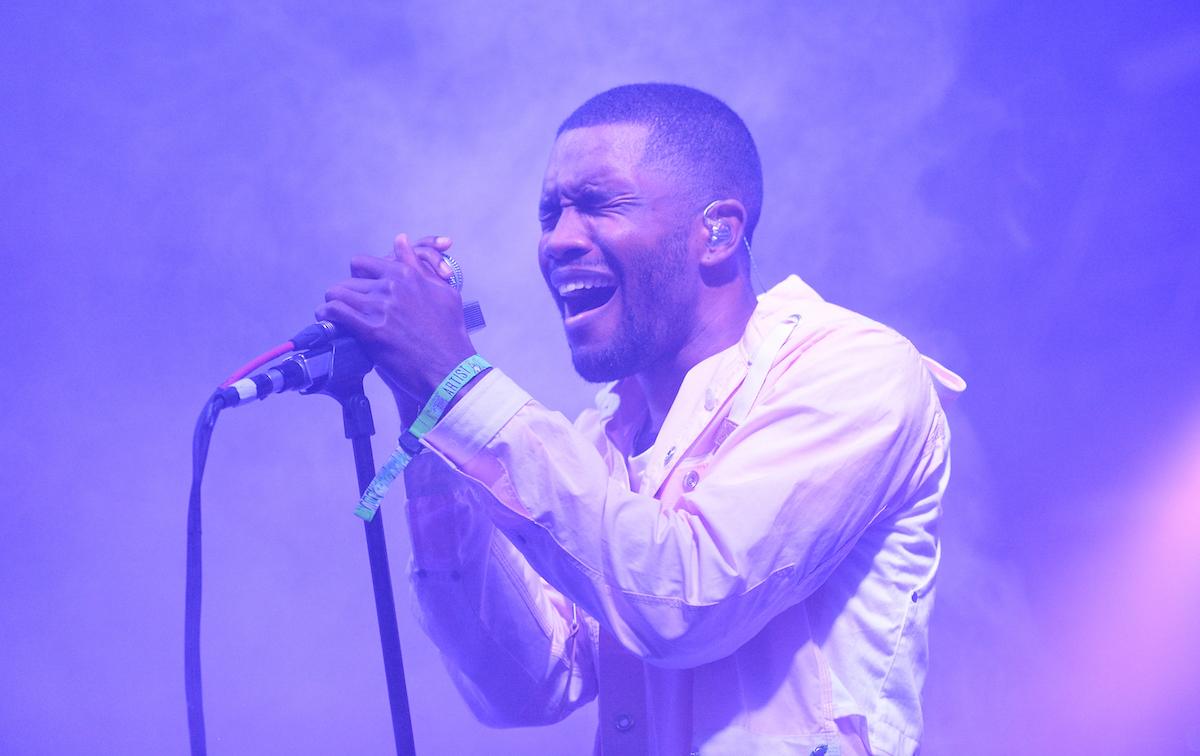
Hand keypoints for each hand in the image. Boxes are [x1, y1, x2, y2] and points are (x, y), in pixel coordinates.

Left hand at [316, 234, 474, 405]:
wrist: (450, 368)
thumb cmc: (450, 332)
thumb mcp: (443, 291)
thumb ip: (417, 264)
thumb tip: (400, 240)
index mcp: (407, 275)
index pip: (364, 263)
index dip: (358, 278)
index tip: (358, 290)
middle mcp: (392, 286)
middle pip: (349, 280)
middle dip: (345, 293)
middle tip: (346, 307)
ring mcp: (381, 308)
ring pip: (337, 293)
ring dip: (332, 303)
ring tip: (333, 315)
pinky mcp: (371, 331)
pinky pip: (336, 311)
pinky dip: (327, 315)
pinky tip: (328, 321)